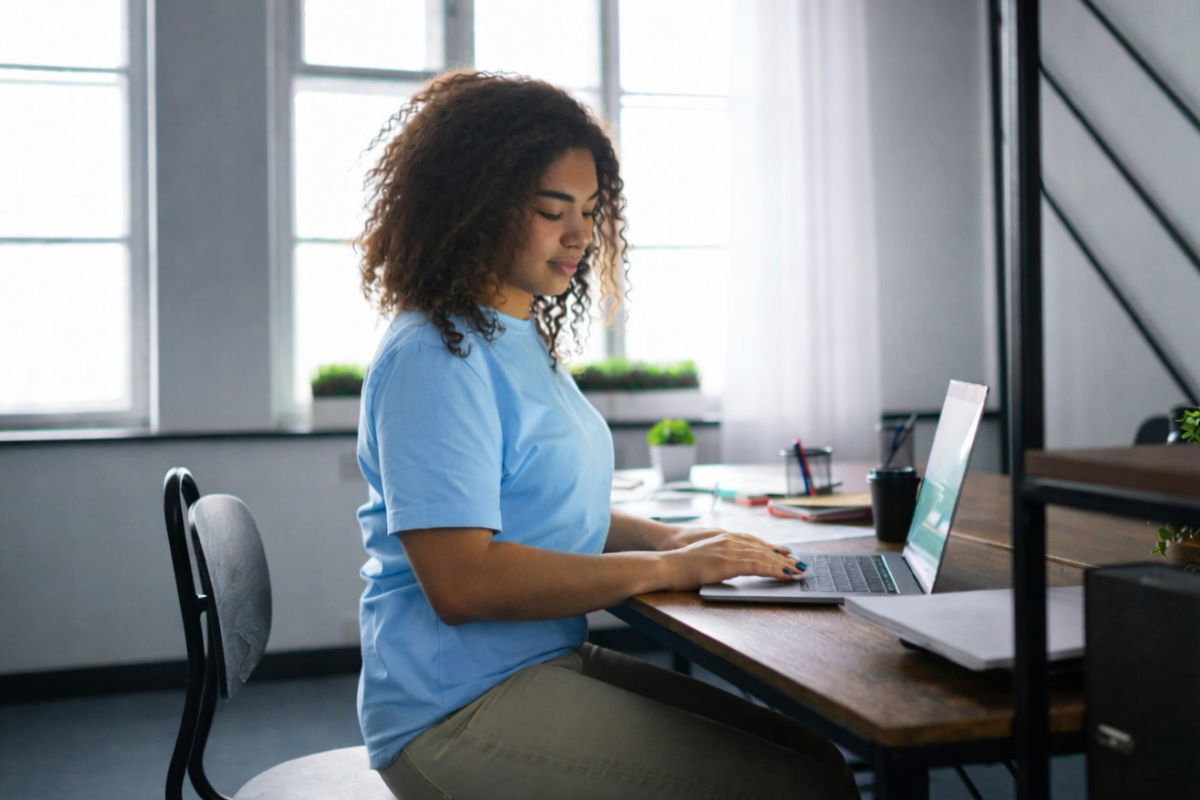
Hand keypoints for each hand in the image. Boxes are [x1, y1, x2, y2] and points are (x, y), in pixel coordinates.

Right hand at [658, 532, 805, 590]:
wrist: (665, 565)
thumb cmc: (680, 566)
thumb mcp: (705, 559)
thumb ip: (720, 559)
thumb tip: (730, 568)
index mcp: (723, 538)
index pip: (754, 541)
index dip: (772, 547)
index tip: (786, 553)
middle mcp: (729, 540)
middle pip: (763, 547)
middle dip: (783, 557)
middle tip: (800, 564)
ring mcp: (729, 550)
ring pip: (764, 556)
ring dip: (784, 564)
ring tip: (799, 571)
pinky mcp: (728, 562)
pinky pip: (757, 565)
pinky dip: (774, 570)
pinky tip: (785, 575)